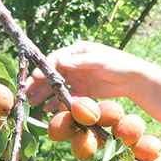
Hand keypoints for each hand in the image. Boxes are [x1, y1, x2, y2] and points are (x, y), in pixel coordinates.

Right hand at [25, 41, 146, 109]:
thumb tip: (61, 61)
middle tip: (27, 92)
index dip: (44, 69)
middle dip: (39, 82)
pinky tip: (48, 108)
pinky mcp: (83, 90)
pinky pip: (67, 95)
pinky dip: (58, 101)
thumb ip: (80, 62)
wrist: (133, 79)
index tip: (35, 78)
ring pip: (57, 85)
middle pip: (53, 73)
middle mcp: (75, 64)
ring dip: (45, 93)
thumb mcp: (100, 61)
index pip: (56, 59)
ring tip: (33, 102)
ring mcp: (78, 77)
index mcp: (77, 52)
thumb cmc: (118, 64)